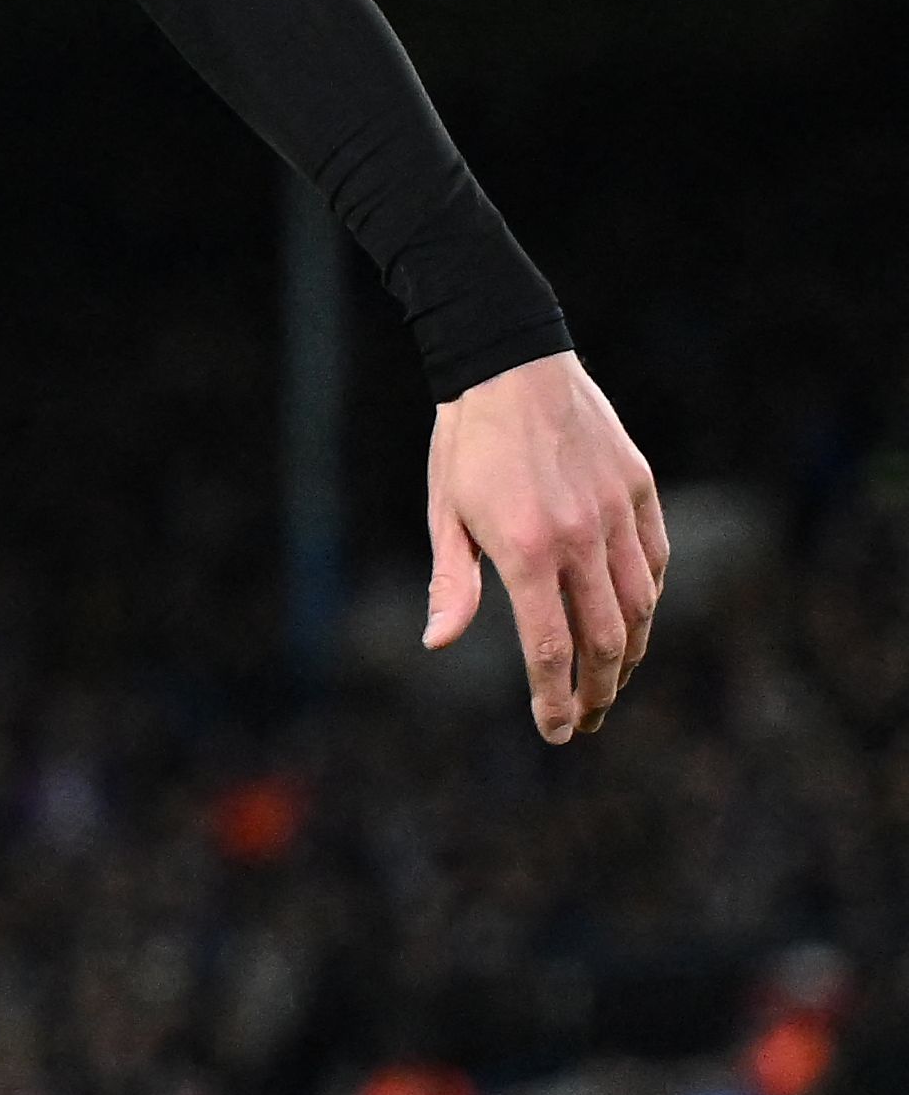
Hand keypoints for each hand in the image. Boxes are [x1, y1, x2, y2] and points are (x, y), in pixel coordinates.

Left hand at [423, 352, 665, 741]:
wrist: (511, 363)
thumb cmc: (466, 441)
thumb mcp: (444, 510)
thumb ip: (451, 582)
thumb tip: (438, 643)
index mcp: (526, 548)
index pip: (550, 647)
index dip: (554, 697)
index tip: (554, 730)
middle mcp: (581, 537)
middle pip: (605, 641)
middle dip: (598, 692)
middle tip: (585, 721)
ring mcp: (617, 514)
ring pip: (641, 608)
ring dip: (628, 657)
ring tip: (610, 683)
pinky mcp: (641, 490)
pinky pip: (655, 562)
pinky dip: (647, 602)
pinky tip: (632, 621)